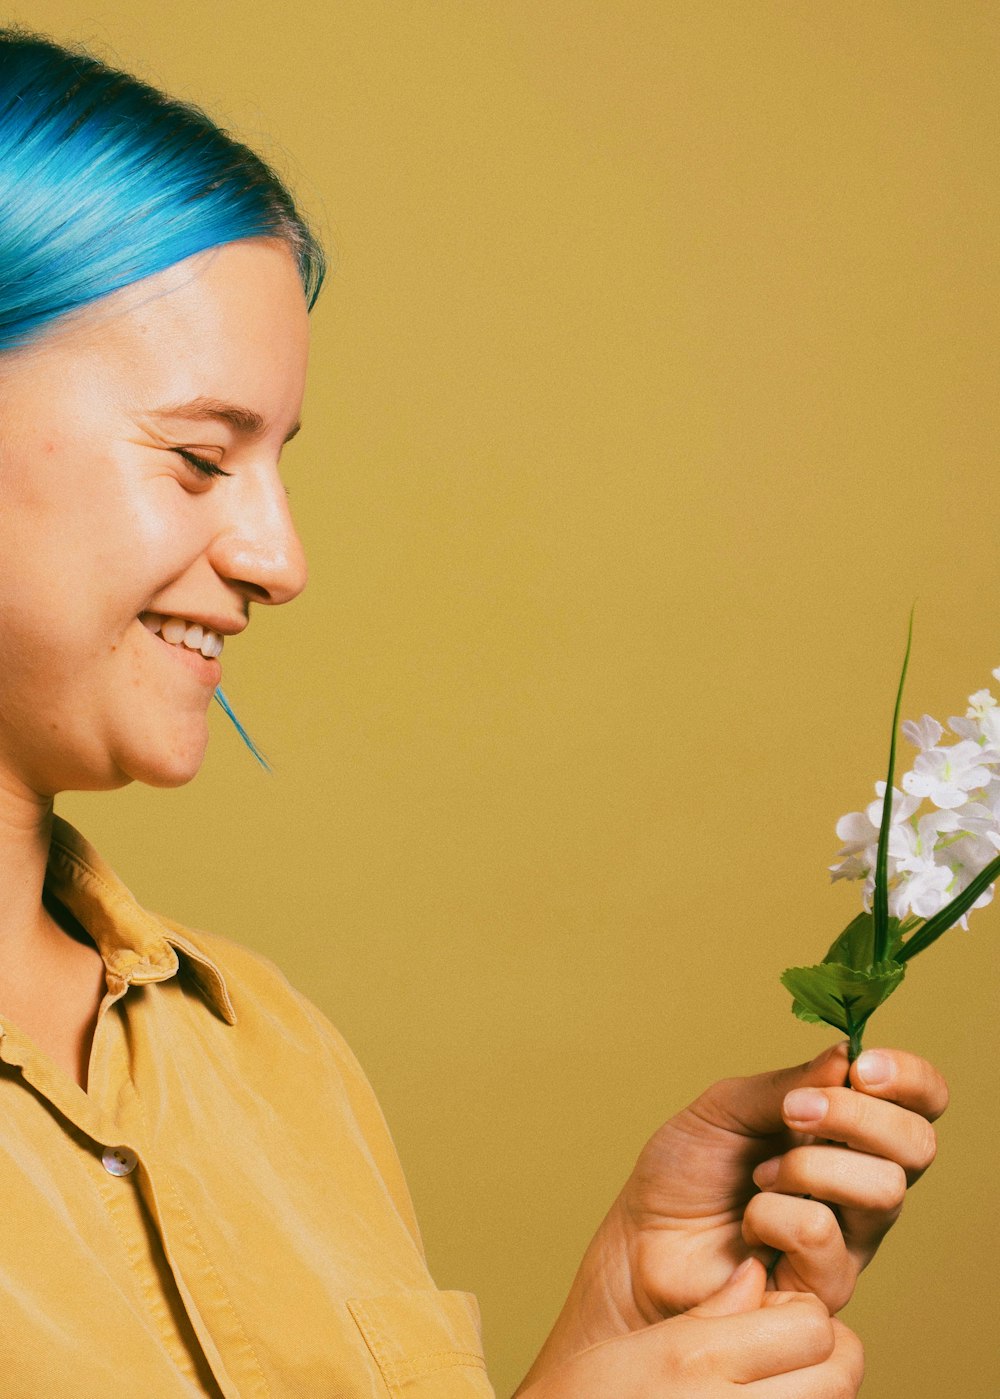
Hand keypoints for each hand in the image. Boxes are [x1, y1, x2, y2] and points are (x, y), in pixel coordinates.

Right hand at [516, 1258, 863, 1397]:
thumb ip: (713, 1313)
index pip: (812, 1324)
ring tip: (772, 1382)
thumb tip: (756, 1275)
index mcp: (701, 1361)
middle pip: (841, 1370)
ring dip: (817, 1390)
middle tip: (785, 1352)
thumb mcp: (644, 1348)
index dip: (798, 1315)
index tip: (772, 1317)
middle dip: (825, 1353)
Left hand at [523, 1042, 945, 1374]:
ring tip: (759, 1174)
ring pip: (882, 1189)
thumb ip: (787, 1084)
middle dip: (858, 1115)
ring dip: (808, 1166)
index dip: (911, 1079)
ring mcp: (850, 1238)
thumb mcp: (726, 1106)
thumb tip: (847, 1056)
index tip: (865, 1065)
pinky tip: (749, 1222)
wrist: (640, 1240)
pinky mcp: (825, 1285)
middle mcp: (861, 1182)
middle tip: (797, 1111)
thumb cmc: (684, 1173)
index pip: (920, 1103)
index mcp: (846, 1131)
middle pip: (917, 1146)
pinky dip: (774, 1214)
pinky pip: (822, 1233)